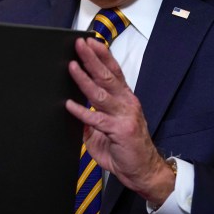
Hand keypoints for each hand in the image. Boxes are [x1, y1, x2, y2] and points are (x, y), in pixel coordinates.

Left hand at [65, 37, 174, 205]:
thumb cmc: (126, 150)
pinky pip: (97, 119)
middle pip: (107, 76)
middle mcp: (127, 103)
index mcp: (125, 99)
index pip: (114, 72)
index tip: (91, 42)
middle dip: (92, 59)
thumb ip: (93, 119)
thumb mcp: (107, 130)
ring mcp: (124, 115)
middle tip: (80, 44)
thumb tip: (77, 111)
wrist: (144, 171)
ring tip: (72, 66)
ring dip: (85, 78)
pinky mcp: (119, 130)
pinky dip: (82, 112)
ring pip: (101, 93)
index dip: (103, 56)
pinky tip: (69, 104)